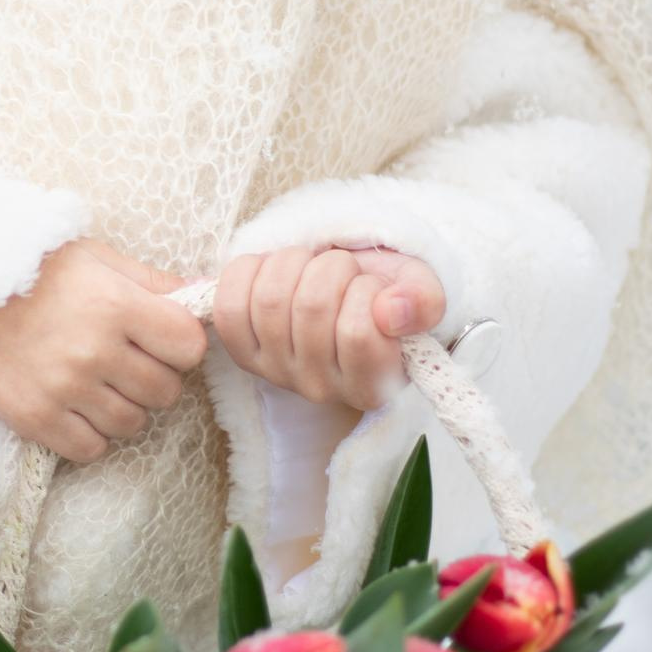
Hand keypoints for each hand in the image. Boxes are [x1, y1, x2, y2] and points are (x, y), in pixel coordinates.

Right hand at [0, 237, 206, 464]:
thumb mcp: (95, 259)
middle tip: (125, 361)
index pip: (189, 347)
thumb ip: (152, 280)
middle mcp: (95, 351)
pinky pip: (92, 448)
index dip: (180, 345)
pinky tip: (76, 407)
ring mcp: (66, 389)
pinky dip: (91, 434)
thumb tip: (203, 293)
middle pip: (165, 391)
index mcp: (117, 306)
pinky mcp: (38, 419)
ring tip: (98, 384)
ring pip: (132, 424)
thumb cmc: (34, 272)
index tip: (161, 339)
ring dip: (124, 408)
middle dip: (153, 378)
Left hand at [212, 244, 444, 412]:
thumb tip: (392, 312)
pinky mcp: (242, 353)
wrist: (344, 292)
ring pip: (270, 299)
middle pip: (311, 307)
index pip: (357, 331)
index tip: (370, 285)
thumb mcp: (418, 292)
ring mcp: (276, 373)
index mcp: (372, 383)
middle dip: (329, 266)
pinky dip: (249, 270)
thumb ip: (422, 302)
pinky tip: (271, 269)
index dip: (364, 289)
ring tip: (309, 266)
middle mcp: (321, 389)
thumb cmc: (383, 294)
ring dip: (292, 262)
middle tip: (340, 268)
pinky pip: (230, 305)